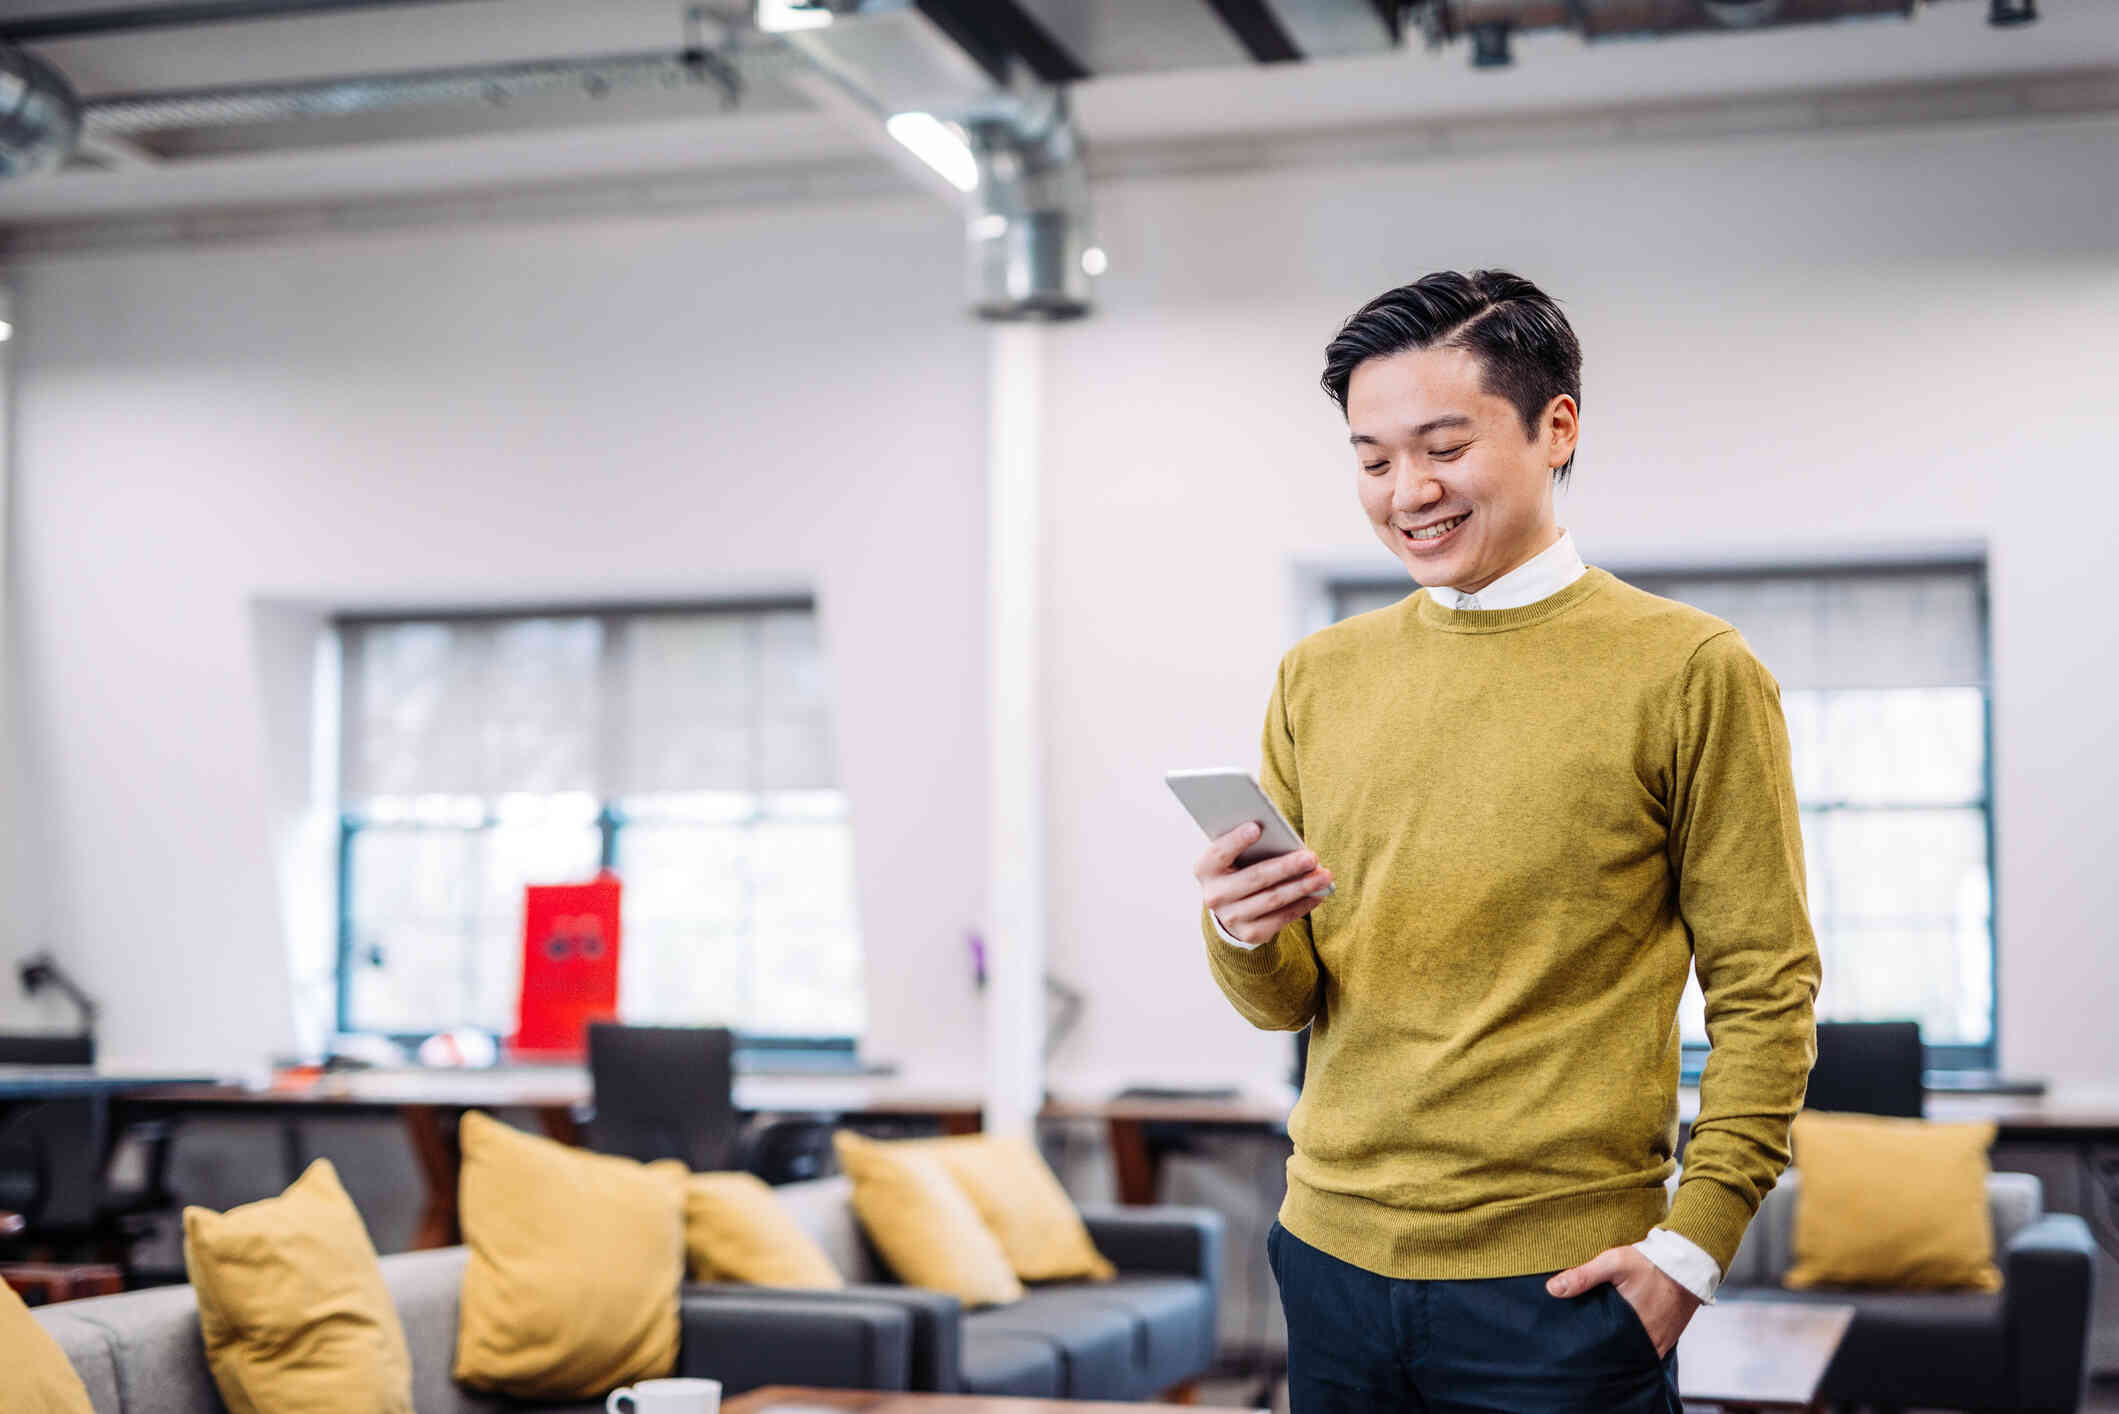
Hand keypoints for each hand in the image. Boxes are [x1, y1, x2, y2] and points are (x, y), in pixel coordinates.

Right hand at [1195, 821, 1332, 945]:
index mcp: (1205, 869)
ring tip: (1324, 875)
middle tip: (1311, 857)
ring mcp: (1232, 917)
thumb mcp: (1234, 856)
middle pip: (1255, 877)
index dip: (1236, 841)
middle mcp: (1214, 895)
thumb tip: (1286, 841)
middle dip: (1286, 867)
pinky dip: (1303, 905)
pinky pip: (1282, 917)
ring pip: (1273, 899)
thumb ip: (1249, 846)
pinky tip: (1318, 894)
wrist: (1230, 908)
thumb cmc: (1238, 868)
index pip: (1219, 852)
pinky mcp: (1250, 933)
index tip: (1256, 827)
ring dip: (1302, 886)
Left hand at [1545, 1245, 1699, 1359]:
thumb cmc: (1651, 1263)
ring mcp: (1658, 1343)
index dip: (1585, 1342)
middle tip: (1581, 1337)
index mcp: (1630, 1327)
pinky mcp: (1666, 1340)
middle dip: (1599, 1345)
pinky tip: (1620, 1332)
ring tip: (1599, 1335)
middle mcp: (1646, 1342)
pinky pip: (1644, 1348)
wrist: (1689, 1264)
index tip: (1570, 1337)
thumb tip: (1552, 1289)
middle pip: (1615, 1351)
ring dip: (1616, 1344)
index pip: (1600, 1346)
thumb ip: (1583, 1276)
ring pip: (1630, 1351)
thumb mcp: (1613, 1263)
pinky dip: (1632, 1343)